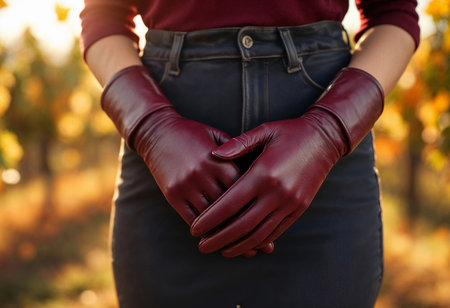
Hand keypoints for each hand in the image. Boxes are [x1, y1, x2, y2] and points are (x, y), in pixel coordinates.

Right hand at [101, 65, 273, 255]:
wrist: (157, 132)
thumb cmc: (193, 133)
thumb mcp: (218, 136)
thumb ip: (238, 153)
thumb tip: (259, 173)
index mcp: (218, 160)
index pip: (242, 190)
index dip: (256, 208)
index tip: (270, 223)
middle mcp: (202, 174)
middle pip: (229, 209)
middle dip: (246, 229)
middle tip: (261, 247)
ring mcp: (186, 185)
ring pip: (211, 218)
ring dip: (227, 236)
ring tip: (242, 250)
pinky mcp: (172, 194)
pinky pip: (191, 218)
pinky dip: (205, 232)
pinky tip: (217, 240)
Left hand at [190, 67, 383, 256]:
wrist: (324, 140)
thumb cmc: (289, 133)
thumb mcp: (263, 131)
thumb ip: (237, 144)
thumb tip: (213, 155)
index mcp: (263, 173)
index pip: (230, 204)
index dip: (210, 219)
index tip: (194, 228)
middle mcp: (277, 192)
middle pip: (242, 225)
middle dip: (218, 238)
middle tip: (201, 246)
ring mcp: (290, 203)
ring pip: (259, 234)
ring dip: (237, 245)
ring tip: (220, 250)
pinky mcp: (299, 209)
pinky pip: (275, 232)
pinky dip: (258, 241)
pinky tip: (244, 245)